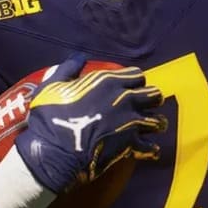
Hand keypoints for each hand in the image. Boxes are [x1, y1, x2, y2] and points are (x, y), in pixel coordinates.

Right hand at [15, 55, 166, 193]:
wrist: (51, 150)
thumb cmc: (49, 117)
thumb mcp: (53, 85)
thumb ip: (68, 68)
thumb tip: (78, 57)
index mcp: (108, 82)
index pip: (137, 75)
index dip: (135, 81)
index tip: (130, 88)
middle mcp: (125, 99)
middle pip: (154, 94)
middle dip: (151, 100)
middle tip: (144, 106)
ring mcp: (130, 123)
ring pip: (158, 121)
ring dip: (155, 124)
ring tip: (150, 128)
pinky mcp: (130, 145)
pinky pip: (152, 147)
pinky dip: (150, 150)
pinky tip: (148, 150)